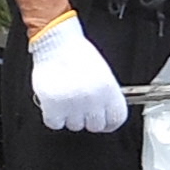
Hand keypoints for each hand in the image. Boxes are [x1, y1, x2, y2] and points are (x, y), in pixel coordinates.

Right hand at [29, 17, 127, 133]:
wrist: (55, 43)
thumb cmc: (77, 53)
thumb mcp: (102, 73)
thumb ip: (106, 96)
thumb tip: (105, 113)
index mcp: (108, 89)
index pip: (116, 119)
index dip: (109, 122)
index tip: (104, 122)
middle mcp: (92, 99)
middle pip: (95, 125)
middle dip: (88, 117)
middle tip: (80, 104)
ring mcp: (72, 105)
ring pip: (74, 125)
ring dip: (70, 116)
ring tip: (66, 98)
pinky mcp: (53, 107)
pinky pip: (55, 123)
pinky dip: (53, 116)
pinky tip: (55, 102)